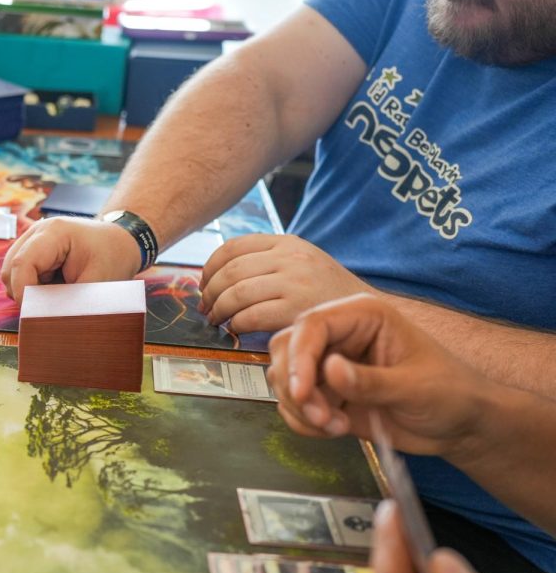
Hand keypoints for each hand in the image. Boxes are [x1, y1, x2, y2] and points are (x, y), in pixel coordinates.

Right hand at [0, 216, 140, 301]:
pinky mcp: (33, 250)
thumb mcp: (97, 282)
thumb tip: (45, 319)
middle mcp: (37, 231)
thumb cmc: (113, 256)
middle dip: (24, 293)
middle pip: (11, 268)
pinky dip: (32, 286)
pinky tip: (52, 287)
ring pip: (12, 272)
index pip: (23, 263)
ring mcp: (32, 239)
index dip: (23, 292)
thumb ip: (68, 301)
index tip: (33, 314)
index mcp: (54, 232)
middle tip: (49, 305)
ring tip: (55, 293)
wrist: (121, 241)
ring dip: (28, 290)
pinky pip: (20, 273)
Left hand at [199, 234, 371, 332]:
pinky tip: (236, 330)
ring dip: (218, 310)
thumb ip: (269, 260)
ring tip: (216, 320)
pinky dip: (236, 324)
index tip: (204, 284)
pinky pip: (250, 316)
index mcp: (288, 242)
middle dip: (210, 292)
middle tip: (206, 308)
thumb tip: (223, 272)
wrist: (369, 313)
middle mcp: (290, 258)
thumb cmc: (329, 292)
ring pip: (236, 294)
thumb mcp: (304, 261)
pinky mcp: (296, 310)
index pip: (233, 247)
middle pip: (230, 271)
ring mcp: (294, 283)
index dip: (210, 267)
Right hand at [265, 293, 488, 455]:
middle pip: (287, 348)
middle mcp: (340, 336)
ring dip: (300, 408)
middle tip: (321, 417)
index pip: (312, 325)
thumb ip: (370, 382)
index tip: (302, 392)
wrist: (459, 427)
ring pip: (284, 377)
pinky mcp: (326, 393)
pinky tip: (335, 430)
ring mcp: (329, 365)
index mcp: (363, 317)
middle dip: (296, 386)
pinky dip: (303, 422)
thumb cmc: (450, 395)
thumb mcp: (415, 388)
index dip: (299, 357)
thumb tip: (330, 370)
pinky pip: (293, 404)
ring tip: (335, 426)